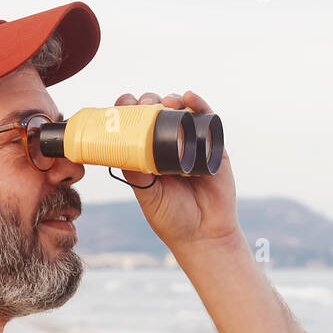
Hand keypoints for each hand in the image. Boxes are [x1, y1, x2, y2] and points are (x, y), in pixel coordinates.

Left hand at [114, 90, 241, 254]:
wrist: (204, 234)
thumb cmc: (172, 219)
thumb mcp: (147, 195)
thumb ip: (136, 172)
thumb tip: (120, 145)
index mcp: (148, 157)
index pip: (136, 127)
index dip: (129, 112)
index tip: (123, 104)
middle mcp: (169, 147)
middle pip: (157, 114)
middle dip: (148, 102)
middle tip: (144, 104)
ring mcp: (192, 144)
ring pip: (180, 112)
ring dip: (170, 99)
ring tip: (165, 103)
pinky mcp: (213, 146)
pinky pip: (206, 119)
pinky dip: (197, 103)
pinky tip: (187, 98)